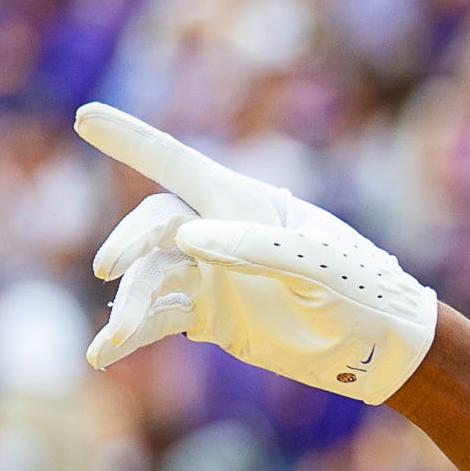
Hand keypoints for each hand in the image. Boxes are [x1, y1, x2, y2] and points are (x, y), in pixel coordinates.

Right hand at [74, 105, 435, 404]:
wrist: (384, 350)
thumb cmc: (361, 293)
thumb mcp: (318, 267)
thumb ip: (258, 247)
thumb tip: (188, 237)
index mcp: (248, 205)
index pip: (180, 166)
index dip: (132, 142)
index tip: (84, 117)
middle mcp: (221, 234)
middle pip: (156, 228)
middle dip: (130, 245)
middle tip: (110, 271)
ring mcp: (213, 276)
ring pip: (153, 279)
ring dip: (130, 307)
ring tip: (111, 344)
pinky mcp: (213, 317)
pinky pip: (161, 318)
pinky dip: (133, 332)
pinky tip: (105, 353)